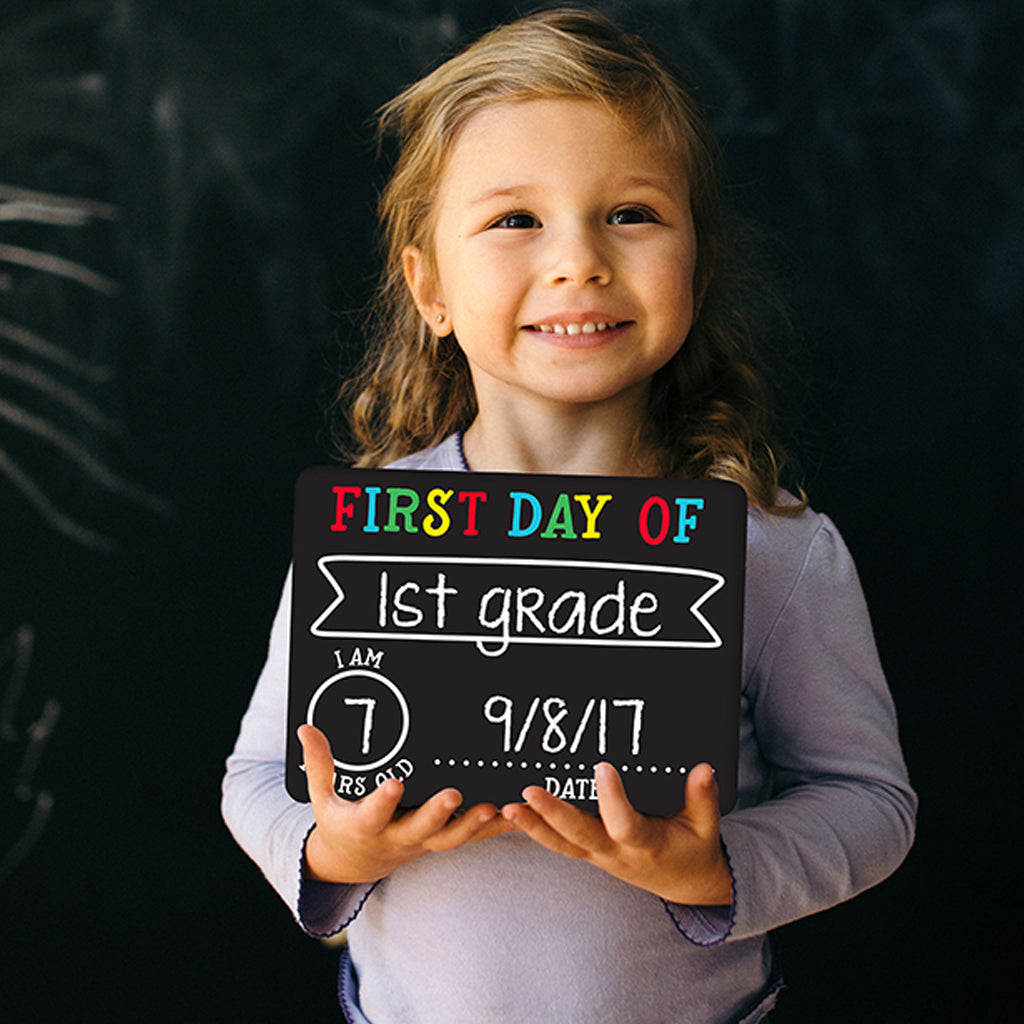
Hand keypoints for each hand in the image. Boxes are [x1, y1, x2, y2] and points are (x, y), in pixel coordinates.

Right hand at [298, 724, 511, 883]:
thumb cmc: (341, 820)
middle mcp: (399, 836)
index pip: (374, 813)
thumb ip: (320, 764)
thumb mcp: (323, 796)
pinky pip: (473, 837)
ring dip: (475, 825)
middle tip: (455, 794)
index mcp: (366, 825)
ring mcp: (425, 842)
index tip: (394, 783)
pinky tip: (518, 813)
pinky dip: (496, 828)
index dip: (384, 801)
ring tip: (494, 806)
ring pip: (453, 838)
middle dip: (438, 814)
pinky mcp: (444, 840)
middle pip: (422, 829)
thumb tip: (306, 726)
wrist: (358, 861)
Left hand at [502, 762, 731, 905]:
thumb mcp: (706, 826)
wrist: (683, 883)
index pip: (625, 822)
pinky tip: (511, 812)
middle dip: (553, 815)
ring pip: (560, 844)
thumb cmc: (693, 847)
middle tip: (529, 792)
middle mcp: (616, 853)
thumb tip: (703, 768)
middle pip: (579, 836)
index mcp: (647, 844)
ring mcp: (598, 855)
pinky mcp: (587, 852)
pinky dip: (534, 829)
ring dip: (533, 827)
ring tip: (507, 807)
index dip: (613, 798)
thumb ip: (702, 798)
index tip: (601, 765)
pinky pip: (557, 842)